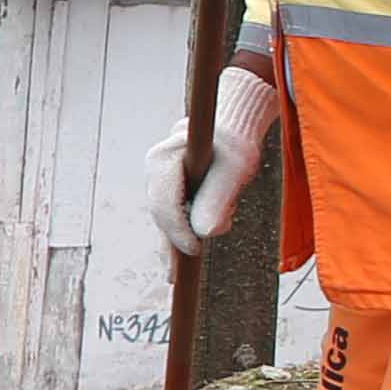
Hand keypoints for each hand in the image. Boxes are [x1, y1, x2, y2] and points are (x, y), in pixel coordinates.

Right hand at [139, 61, 280, 265]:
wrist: (234, 129)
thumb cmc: (236, 144)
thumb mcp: (234, 170)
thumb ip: (218, 199)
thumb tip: (205, 233)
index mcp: (163, 159)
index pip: (163, 203)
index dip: (178, 230)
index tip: (196, 249)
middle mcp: (154, 168)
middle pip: (161, 212)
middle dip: (182, 233)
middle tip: (200, 251)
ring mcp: (159, 179)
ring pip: (166, 216)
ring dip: (186, 231)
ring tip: (207, 237)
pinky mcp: (168, 188)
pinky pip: (171, 216)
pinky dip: (180, 234)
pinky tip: (180, 260)